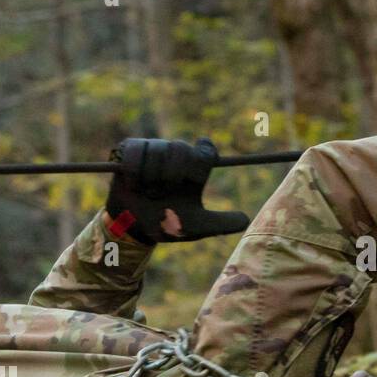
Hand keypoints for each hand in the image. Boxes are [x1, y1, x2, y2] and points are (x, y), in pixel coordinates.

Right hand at [105, 137, 248, 244]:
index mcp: (194, 168)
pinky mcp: (130, 148)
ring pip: (158, 150)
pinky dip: (136, 171)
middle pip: (181, 149)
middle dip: (172, 175)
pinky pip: (137, 151)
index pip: (206, 151)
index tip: (195, 175)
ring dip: (152, 177)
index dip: (203, 157)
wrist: (132, 228)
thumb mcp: (195, 226)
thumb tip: (246, 220)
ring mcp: (153, 149)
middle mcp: (175, 155)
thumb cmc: (165, 224)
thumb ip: (220, 223)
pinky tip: (134, 185)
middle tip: (162, 194)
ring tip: (147, 192)